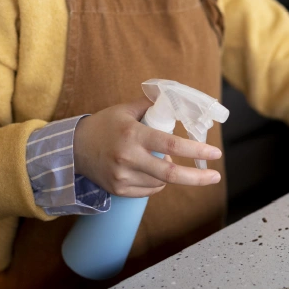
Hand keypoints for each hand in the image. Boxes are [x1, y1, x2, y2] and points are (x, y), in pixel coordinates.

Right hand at [73, 99, 221, 197]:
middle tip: (215, 176)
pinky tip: (148, 170)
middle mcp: (128, 158)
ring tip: (161, 161)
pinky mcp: (119, 190)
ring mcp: (123, 176)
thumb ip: (152, 104)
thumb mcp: (126, 110)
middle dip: (198, 178)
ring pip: (161, 182)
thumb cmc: (104, 126)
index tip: (216, 153)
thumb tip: (176, 98)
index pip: (171, 145)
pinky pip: (150, 190)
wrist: (73, 149)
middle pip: (171, 174)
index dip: (196, 151)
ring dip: (171, 175)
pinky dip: (157, 183)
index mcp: (133, 135)